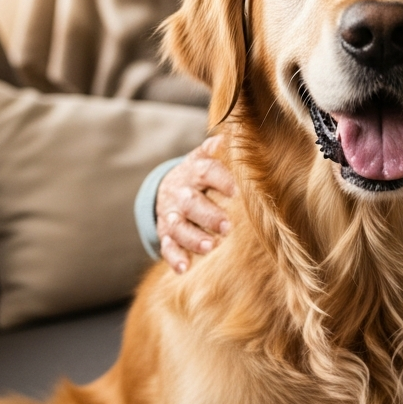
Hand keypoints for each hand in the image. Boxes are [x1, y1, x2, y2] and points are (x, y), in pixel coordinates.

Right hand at [156, 135, 235, 273]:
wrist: (171, 186)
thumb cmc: (202, 173)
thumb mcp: (207, 157)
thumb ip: (219, 149)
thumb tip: (232, 135)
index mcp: (194, 171)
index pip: (206, 171)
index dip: (220, 180)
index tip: (237, 191)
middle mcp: (180, 193)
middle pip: (190, 203)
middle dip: (208, 215)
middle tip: (227, 226)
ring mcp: (171, 214)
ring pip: (177, 226)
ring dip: (193, 237)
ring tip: (210, 247)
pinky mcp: (166, 233)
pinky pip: (167, 246)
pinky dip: (174, 258)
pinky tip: (184, 268)